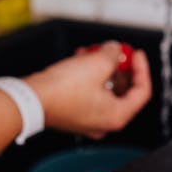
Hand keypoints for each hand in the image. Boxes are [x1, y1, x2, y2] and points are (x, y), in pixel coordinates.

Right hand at [23, 42, 152, 138]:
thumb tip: (114, 49)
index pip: (142, 92)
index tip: (136, 55)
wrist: (29, 100)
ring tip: (95, 51)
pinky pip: (89, 92)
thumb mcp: (97, 63)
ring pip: (104, 89)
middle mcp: (104, 122)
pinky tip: (82, 59)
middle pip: (123, 90)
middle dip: (119, 66)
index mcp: (117, 116)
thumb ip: (113, 54)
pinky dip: (89, 76)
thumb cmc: (61, 91)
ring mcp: (87, 119)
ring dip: (102, 68)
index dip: (142, 69)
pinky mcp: (73, 113)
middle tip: (116, 51)